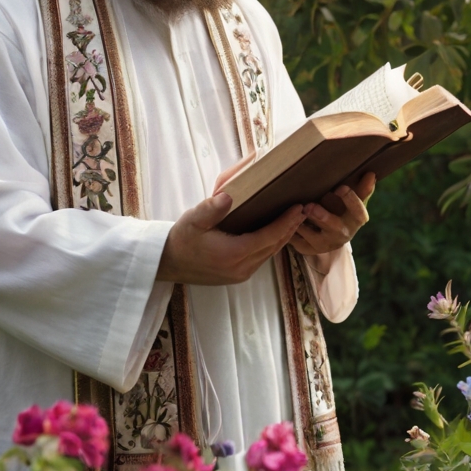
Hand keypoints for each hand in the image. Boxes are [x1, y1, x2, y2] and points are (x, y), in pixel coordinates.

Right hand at [156, 193, 304, 285]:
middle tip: (303, 209)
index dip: (286, 222)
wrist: (167, 263)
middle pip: (274, 246)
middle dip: (290, 227)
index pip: (269, 237)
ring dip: (283, 236)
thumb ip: (211, 207)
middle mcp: (240, 268)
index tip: (298, 207)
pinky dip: (271, 244)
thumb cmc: (180, 238)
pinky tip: (274, 232)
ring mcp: (239, 274)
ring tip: (294, 219)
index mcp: (233, 254)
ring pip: (270, 254)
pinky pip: (261, 259)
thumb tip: (229, 195)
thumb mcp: (193, 219)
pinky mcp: (236, 276)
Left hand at [290, 172, 373, 258]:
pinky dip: (290, 232)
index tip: (340, 187)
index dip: (350, 200)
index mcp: (355, 220)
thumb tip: (371, 174)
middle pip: (335, 227)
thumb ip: (361, 189)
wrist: (332, 234)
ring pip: (312, 236)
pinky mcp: (309, 249)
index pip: (358, 211)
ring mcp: (325, 244)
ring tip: (292, 210)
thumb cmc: (342, 209)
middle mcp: (342, 235)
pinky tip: (283, 221)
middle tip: (309, 206)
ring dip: (301, 224)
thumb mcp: (353, 200)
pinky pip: (297, 242)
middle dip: (322, 217)